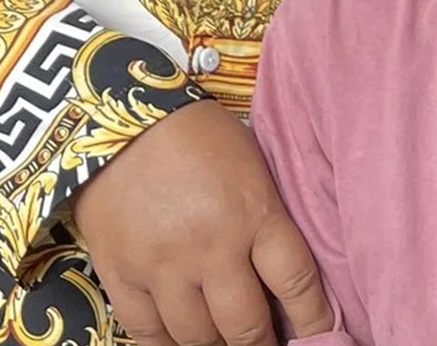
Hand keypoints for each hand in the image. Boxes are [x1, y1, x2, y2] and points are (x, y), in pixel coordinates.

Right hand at [77, 99, 333, 345]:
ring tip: (224, 340)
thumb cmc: (196, 133)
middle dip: (261, 344)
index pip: (297, 284)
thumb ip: (268, 220)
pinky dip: (168, 345)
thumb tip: (282, 280)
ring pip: (198, 337)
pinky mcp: (120, 273)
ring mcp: (161, 265)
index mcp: (254, 214)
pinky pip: (146, 332)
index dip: (313, 321)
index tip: (321, 338)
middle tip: (265, 344)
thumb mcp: (251, 166)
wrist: (115, 112)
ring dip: (216, 345)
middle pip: (246, 326)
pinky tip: (182, 341)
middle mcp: (211, 247)